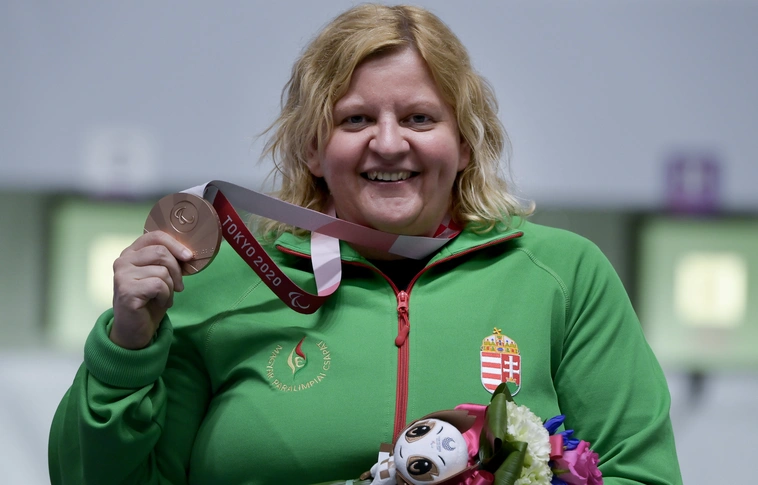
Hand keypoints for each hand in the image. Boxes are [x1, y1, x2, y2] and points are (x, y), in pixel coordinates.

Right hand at [110, 231, 192, 348]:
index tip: (188, 257)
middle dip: (176, 270)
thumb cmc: (149, 301)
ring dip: (170, 287)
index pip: (155, 236)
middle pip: (161, 252)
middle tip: (178, 286)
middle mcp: (123, 260)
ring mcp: (122, 275)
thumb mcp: (160, 276)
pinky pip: (159, 285)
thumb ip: (167, 261)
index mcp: (131, 253)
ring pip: (162, 271)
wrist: (136, 329)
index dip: (175, 244)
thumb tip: (187, 252)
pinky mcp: (126, 290)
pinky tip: (159, 303)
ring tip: (163, 297)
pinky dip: (165, 296)